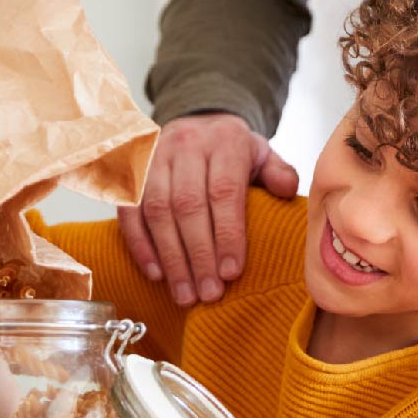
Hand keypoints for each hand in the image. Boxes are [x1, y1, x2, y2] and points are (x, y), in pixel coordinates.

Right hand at [118, 113, 299, 306]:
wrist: (196, 123)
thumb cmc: (232, 150)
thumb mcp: (262, 154)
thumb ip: (278, 172)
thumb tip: (287, 192)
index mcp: (224, 140)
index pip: (224, 191)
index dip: (227, 235)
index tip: (231, 273)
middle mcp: (186, 145)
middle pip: (188, 205)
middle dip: (199, 255)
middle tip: (209, 293)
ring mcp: (155, 158)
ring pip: (158, 211)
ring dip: (171, 258)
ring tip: (185, 294)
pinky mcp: (132, 174)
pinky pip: (131, 211)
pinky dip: (141, 245)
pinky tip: (156, 274)